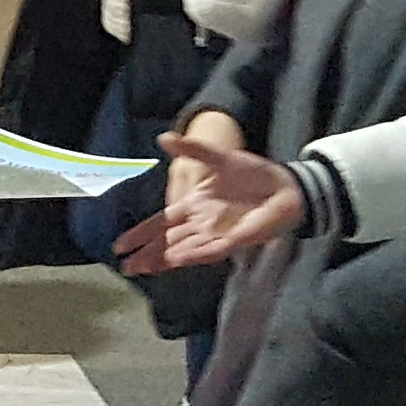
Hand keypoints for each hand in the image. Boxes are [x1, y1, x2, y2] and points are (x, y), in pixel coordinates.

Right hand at [115, 113, 303, 273]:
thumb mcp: (217, 157)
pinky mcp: (236, 238)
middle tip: (127, 267)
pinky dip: (194, 254)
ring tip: (145, 267)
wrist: (284, 185)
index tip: (120, 245)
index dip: (141, 234)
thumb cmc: (252, 173)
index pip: (162, 223)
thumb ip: (191, 149)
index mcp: (195, 205)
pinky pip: (211, 248)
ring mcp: (218, 233)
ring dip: (165, 258)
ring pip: (185, 249)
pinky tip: (178, 259)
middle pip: (169, 242)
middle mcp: (202, 223)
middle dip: (148, 255)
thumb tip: (162, 138)